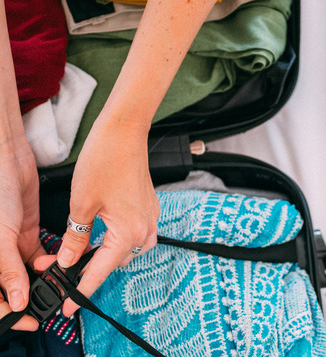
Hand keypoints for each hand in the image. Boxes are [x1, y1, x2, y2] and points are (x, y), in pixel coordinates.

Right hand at [0, 137, 45, 330]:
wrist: (8, 159)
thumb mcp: (1, 237)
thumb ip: (8, 270)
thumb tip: (16, 302)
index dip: (9, 314)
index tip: (30, 321)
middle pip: (12, 288)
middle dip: (30, 295)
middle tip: (50, 298)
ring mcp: (11, 246)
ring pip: (28, 274)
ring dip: (44, 277)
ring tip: (57, 276)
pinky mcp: (26, 234)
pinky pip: (39, 256)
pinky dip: (50, 261)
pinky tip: (59, 261)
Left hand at [56, 116, 158, 316]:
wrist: (124, 133)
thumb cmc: (105, 163)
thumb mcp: (81, 206)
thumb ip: (75, 239)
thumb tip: (67, 261)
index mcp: (129, 233)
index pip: (100, 271)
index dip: (81, 290)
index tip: (68, 306)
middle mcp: (145, 229)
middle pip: (116, 262)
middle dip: (88, 268)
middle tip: (61, 268)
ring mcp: (150, 217)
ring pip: (128, 250)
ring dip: (106, 255)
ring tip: (83, 254)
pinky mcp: (149, 207)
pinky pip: (135, 233)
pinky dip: (117, 239)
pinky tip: (102, 234)